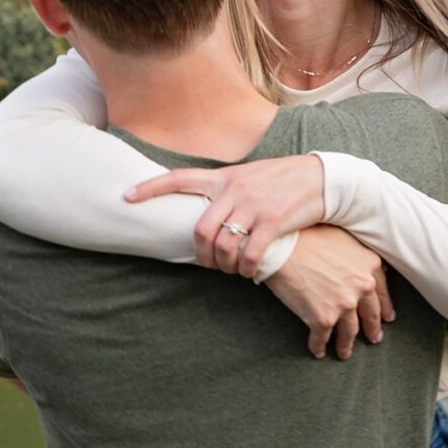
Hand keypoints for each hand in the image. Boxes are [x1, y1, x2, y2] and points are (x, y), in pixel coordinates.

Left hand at [126, 153, 327, 278]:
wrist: (321, 178)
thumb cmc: (283, 181)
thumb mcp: (250, 176)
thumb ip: (226, 190)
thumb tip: (206, 212)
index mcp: (224, 177)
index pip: (179, 178)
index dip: (150, 188)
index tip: (126, 196)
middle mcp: (235, 189)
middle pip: (200, 229)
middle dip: (200, 254)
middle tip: (208, 264)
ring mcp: (254, 205)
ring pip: (223, 245)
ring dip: (224, 264)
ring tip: (231, 269)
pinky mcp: (273, 220)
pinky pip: (250, 252)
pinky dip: (246, 268)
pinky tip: (249, 271)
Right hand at [265, 226, 393, 358]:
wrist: (282, 246)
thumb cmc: (308, 236)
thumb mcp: (344, 238)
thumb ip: (359, 254)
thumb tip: (366, 265)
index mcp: (370, 265)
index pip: (382, 291)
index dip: (384, 307)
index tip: (386, 317)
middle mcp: (362, 286)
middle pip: (370, 314)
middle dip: (372, 329)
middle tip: (374, 338)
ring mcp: (344, 304)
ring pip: (349, 331)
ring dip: (346, 344)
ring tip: (344, 352)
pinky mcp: (323, 319)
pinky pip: (322, 338)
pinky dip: (319, 347)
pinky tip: (318, 351)